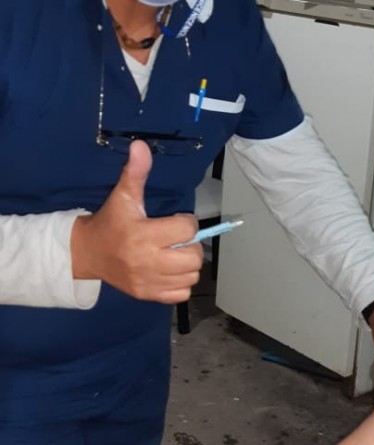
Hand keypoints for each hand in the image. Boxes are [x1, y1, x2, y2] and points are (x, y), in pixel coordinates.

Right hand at [71, 140, 202, 302]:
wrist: (88, 254)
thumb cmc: (111, 223)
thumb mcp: (122, 196)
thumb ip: (135, 172)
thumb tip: (141, 145)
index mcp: (142, 235)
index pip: (186, 229)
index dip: (186, 222)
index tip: (176, 220)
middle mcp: (147, 261)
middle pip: (193, 256)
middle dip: (191, 245)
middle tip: (178, 239)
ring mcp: (148, 281)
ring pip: (191, 276)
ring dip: (188, 264)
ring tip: (174, 254)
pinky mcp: (148, 295)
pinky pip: (182, 293)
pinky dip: (181, 282)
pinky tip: (169, 270)